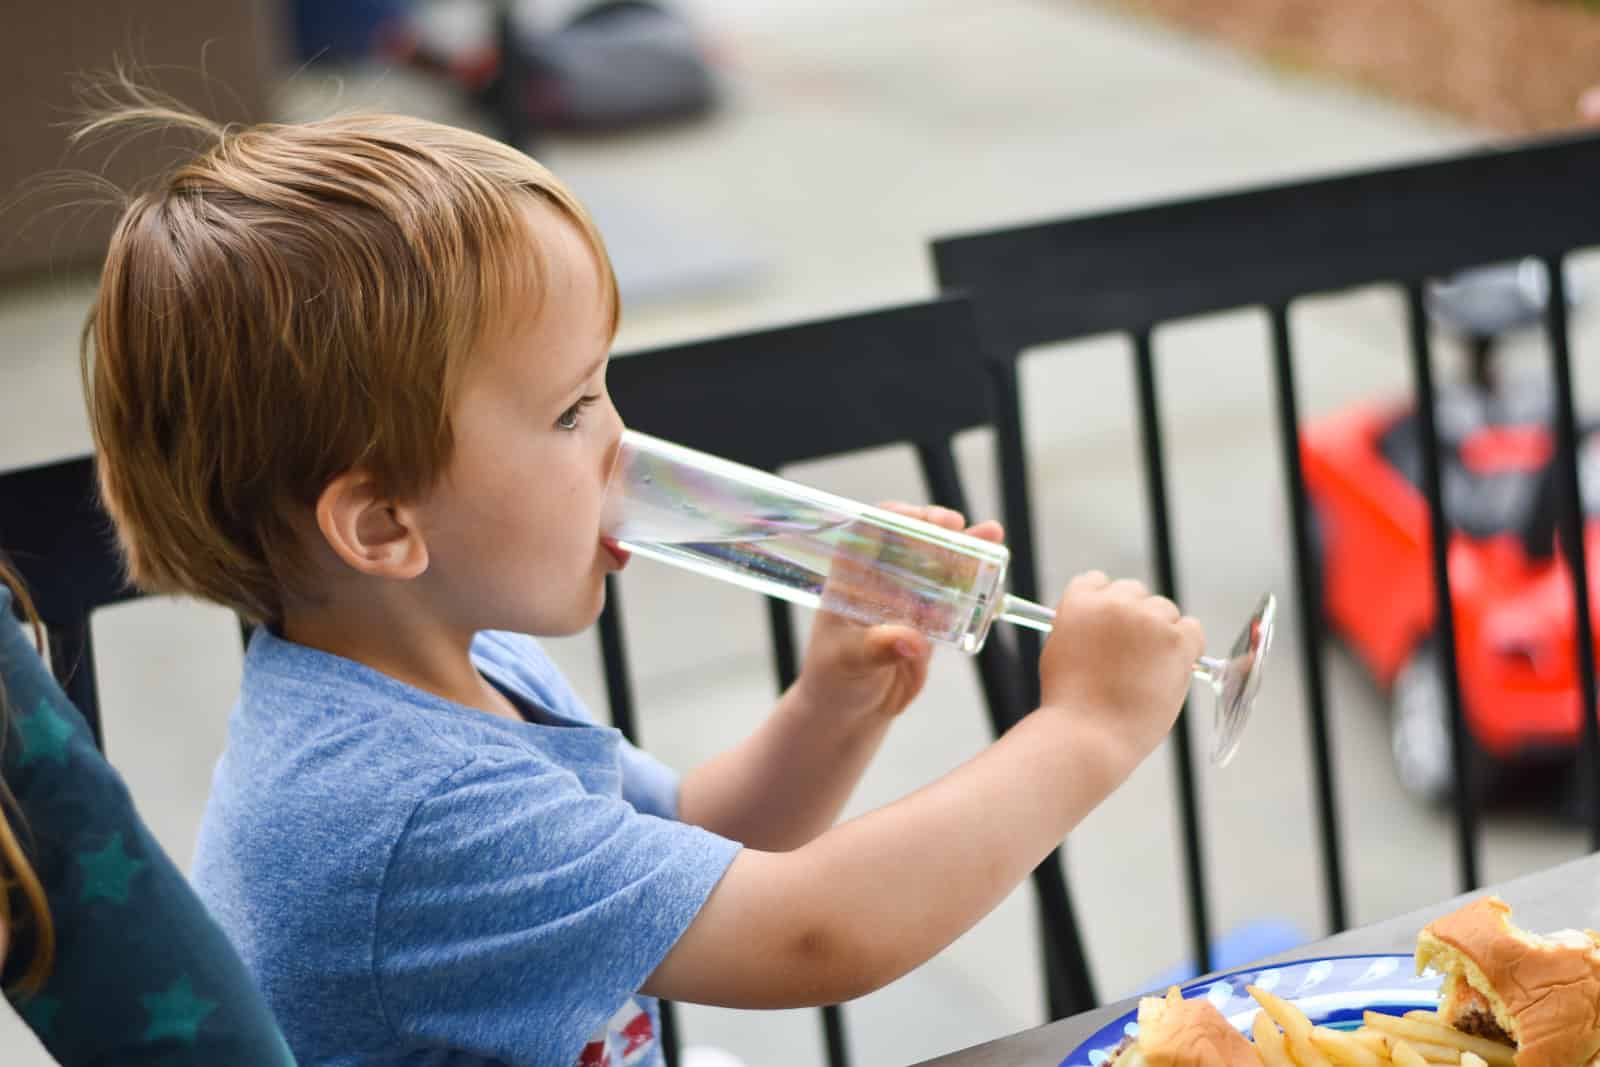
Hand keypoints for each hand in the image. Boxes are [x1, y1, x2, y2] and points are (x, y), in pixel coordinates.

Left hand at [794, 503, 1003, 724]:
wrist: (851, 710)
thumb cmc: (834, 679)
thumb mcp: (849, 661)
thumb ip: (878, 648)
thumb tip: (912, 640)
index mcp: (851, 578)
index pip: (872, 531)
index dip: (898, 518)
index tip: (922, 519)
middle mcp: (880, 580)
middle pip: (913, 540)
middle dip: (939, 528)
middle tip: (959, 527)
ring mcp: (908, 598)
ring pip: (939, 564)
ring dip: (966, 548)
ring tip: (992, 535)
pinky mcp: (929, 619)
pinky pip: (955, 595)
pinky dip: (975, 582)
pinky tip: (995, 572)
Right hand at [1037, 570, 1204, 769]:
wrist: (1088, 735)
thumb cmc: (1071, 703)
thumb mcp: (1059, 650)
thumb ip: (1081, 625)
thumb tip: (1101, 622)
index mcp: (1079, 602)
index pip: (1096, 581)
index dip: (1103, 605)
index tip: (1108, 627)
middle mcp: (1114, 603)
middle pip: (1133, 591)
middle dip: (1133, 617)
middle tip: (1130, 652)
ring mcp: (1148, 621)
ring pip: (1165, 609)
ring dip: (1161, 632)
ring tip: (1148, 668)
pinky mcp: (1177, 641)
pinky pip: (1192, 629)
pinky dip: (1187, 646)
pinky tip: (1170, 669)